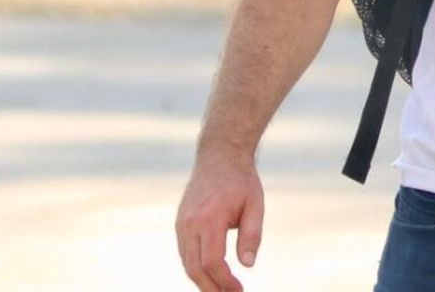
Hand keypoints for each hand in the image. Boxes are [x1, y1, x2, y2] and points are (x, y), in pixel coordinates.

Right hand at [175, 153, 264, 291]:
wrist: (219, 156)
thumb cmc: (242, 181)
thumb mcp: (255, 205)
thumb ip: (252, 235)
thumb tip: (247, 265)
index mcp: (209, 218)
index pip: (212, 261)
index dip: (224, 281)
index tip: (239, 290)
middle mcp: (190, 223)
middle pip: (195, 268)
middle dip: (211, 288)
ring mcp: (181, 223)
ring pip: (187, 262)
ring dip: (202, 280)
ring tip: (221, 290)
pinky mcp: (180, 223)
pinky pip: (185, 252)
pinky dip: (196, 266)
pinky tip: (211, 274)